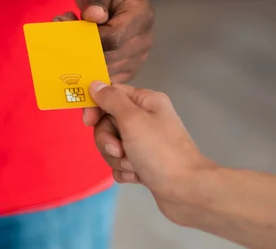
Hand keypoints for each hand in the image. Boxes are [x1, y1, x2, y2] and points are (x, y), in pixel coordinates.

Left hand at [56, 0, 153, 84]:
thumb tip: (93, 16)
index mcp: (141, 16)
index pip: (115, 38)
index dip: (90, 38)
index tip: (71, 25)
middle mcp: (143, 40)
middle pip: (109, 59)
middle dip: (80, 48)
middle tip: (61, 27)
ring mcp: (137, 58)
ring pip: (105, 71)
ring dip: (80, 59)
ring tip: (69, 35)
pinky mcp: (126, 69)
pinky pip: (104, 78)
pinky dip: (85, 68)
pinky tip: (77, 50)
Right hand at [87, 81, 216, 220]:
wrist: (186, 191)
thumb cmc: (161, 152)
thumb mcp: (132, 120)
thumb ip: (111, 99)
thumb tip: (95, 84)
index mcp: (145, 102)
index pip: (110, 94)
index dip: (96, 107)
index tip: (89, 122)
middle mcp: (145, 119)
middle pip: (107, 123)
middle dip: (108, 140)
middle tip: (119, 150)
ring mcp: (144, 143)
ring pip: (111, 145)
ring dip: (117, 158)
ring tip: (133, 165)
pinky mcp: (143, 162)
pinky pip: (119, 163)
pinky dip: (124, 170)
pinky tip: (138, 175)